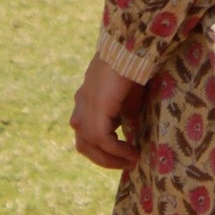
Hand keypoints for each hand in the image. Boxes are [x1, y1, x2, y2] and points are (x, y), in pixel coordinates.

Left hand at [70, 55, 144, 170]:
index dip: (102, 148)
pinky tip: (133, 152)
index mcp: (85, 99)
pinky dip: (118, 151)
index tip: (122, 155)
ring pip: (90, 146)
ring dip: (112, 158)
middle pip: (84, 144)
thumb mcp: (126, 96)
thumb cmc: (131, 66)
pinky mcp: (94, 111)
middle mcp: (80, 105)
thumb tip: (129, 133)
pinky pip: (103, 141)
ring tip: (131, 161)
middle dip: (105, 158)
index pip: (86, 132)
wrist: (129, 49)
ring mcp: (84, 109)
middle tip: (125, 164)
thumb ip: (124, 114)